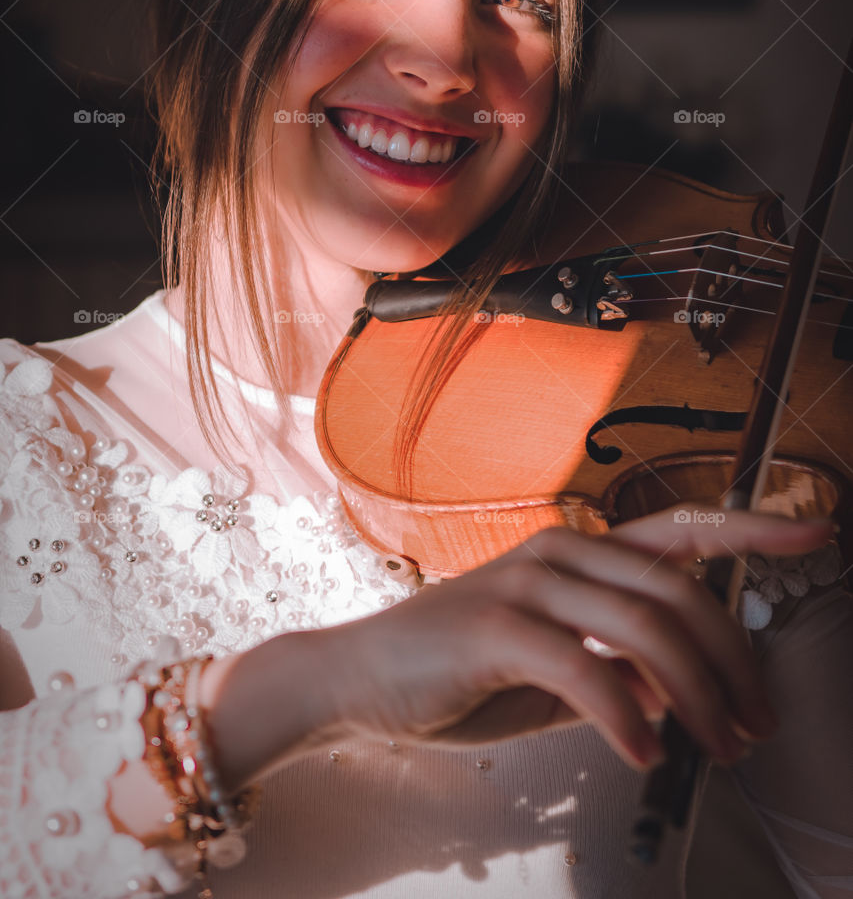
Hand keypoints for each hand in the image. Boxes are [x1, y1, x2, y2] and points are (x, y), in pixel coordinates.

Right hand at [316, 507, 835, 770]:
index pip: (679, 532)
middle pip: (678, 594)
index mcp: (575, 553)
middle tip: (756, 725)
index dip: (753, 526)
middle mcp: (558, 552)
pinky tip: (643, 755)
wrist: (356, 683)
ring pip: (644, 629)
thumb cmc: (456, 676)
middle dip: (733, 663)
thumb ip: (612, 670)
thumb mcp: (551, 672)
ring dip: (696, 696)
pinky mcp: (495, 627)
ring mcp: (525, 583)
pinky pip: (586, 670)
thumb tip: (674, 696)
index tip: (818, 529)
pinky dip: (626, 719)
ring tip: (716, 747)